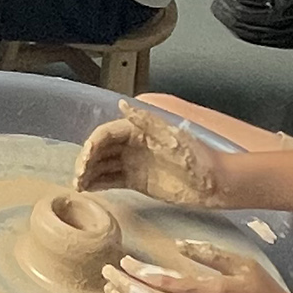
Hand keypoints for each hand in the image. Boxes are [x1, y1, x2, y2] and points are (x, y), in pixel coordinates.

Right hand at [75, 101, 224, 206]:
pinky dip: (98, 183)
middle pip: (101, 150)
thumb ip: (146, 121)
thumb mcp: (172, 138)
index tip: (85, 159)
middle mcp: (132, 145)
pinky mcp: (136, 181)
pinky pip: (111, 180)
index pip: (107, 134)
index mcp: (138, 130)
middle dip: (86, 161)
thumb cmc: (198, 158)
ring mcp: (133, 163)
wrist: (215, 183)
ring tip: (78, 186)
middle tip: (78, 178)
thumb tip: (121, 104)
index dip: (93, 144)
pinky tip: (87, 189)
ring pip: (103, 165)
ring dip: (89, 173)